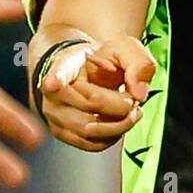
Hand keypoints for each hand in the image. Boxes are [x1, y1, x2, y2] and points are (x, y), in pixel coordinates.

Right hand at [39, 36, 154, 151]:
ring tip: (131, 112)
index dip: (56, 77)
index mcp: (67, 64)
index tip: (53, 82)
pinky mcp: (62, 132)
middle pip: (89, 105)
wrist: (85, 71)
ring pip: (89, 130)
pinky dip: (111, 137)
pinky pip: (90, 143)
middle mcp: (54, 91)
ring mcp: (54, 114)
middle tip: (134, 100)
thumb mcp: (124, 49)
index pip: (59, 71)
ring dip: (118, 125)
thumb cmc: (102, 60)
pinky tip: (119, 123)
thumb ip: (138, 63)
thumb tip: (138, 93)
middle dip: (120, 107)